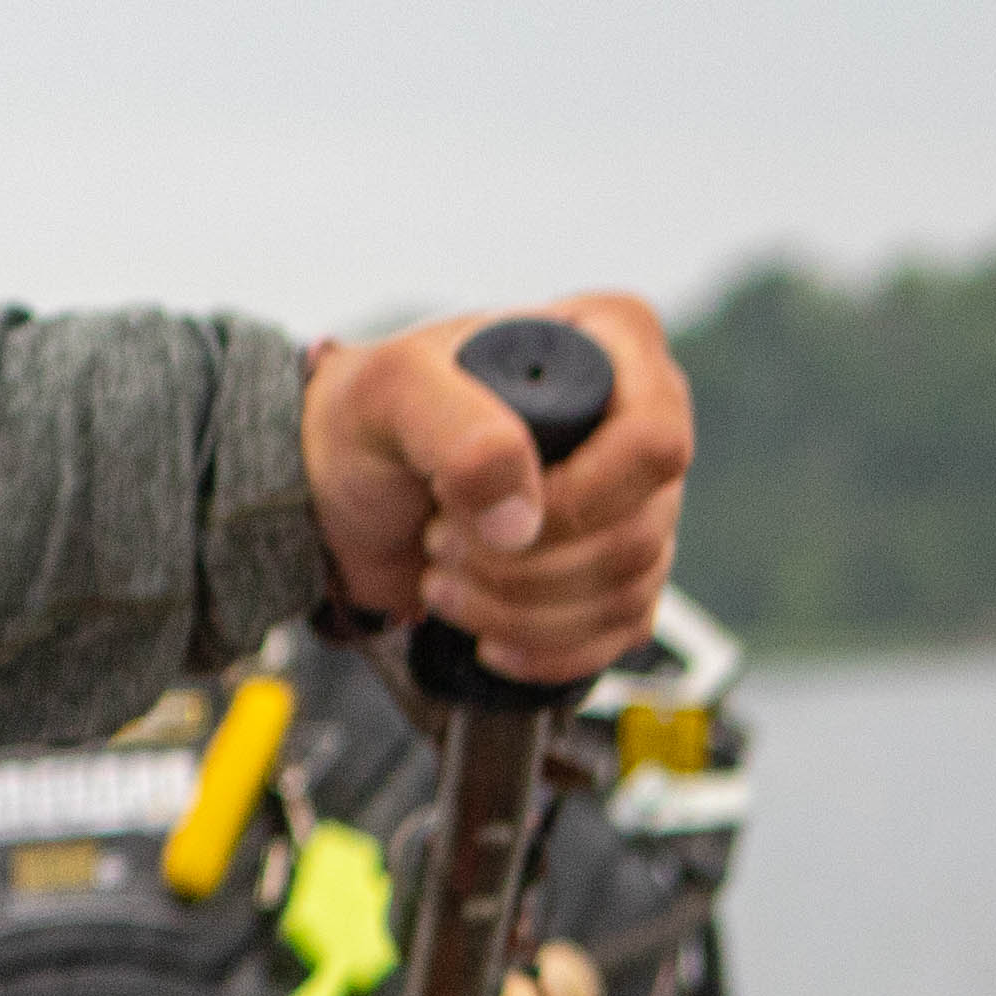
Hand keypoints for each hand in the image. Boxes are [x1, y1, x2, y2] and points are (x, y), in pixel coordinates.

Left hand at [301, 296, 694, 686]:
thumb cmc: (369, 420)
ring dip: (519, 611)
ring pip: (627, 592)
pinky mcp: (613, 571)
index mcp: (614, 345)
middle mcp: (639, 420)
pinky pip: (620, 631)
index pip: (655, 444)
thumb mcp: (392, 393)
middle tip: (438, 542)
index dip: (575, 500)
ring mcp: (635, 501)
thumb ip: (459, 430)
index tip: (488, 512)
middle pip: (637, 534)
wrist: (340, 490)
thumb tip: (523, 521)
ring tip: (441, 579)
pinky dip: (546, 650)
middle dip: (522, 566)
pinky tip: (487, 639)